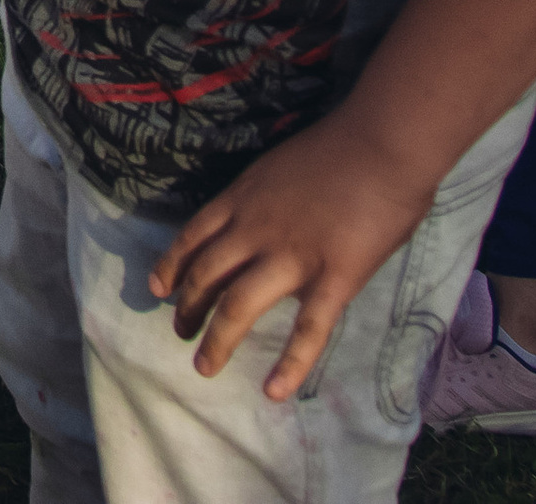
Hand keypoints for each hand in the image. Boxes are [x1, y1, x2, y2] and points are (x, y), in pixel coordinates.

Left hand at [146, 106, 437, 396]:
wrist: (380, 143)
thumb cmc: (337, 147)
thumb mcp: (278, 166)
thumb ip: (263, 200)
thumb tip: (258, 226)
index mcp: (243, 198)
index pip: (194, 236)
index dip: (172, 264)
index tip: (156, 288)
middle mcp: (256, 229)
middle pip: (207, 275)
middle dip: (188, 307)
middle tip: (180, 331)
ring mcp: (292, 256)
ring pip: (239, 305)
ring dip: (217, 339)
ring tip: (202, 366)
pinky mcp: (333, 279)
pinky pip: (308, 330)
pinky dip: (290, 364)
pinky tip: (274, 391)